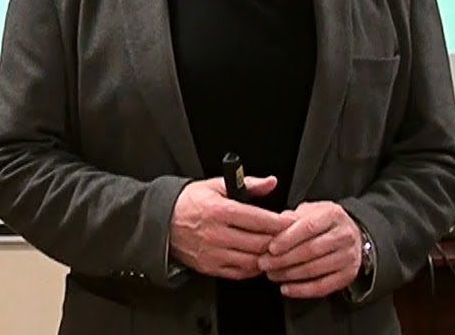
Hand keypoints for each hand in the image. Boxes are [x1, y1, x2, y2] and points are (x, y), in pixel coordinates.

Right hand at [169, 175, 286, 279]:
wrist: (162, 222)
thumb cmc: (190, 202)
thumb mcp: (217, 185)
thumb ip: (248, 184)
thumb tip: (270, 182)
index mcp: (221, 211)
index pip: (260, 219)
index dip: (281, 222)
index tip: (293, 221)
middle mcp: (217, 234)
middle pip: (260, 242)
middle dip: (279, 240)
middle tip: (290, 236)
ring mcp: (214, 253)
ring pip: (253, 260)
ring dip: (268, 256)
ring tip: (276, 248)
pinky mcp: (210, 267)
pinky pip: (240, 273)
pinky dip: (254, 268)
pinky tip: (259, 259)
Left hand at [259, 201, 361, 298]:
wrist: (350, 234)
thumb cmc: (322, 222)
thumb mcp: (309, 211)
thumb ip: (291, 218)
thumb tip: (273, 228)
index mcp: (333, 214)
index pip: (309, 227)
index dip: (288, 239)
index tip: (271, 248)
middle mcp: (345, 235)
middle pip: (312, 250)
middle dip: (284, 259)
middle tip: (265, 263)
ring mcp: (349, 257)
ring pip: (316, 270)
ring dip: (290, 274)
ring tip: (271, 274)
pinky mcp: (348, 275)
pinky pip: (323, 287)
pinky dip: (302, 290)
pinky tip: (286, 288)